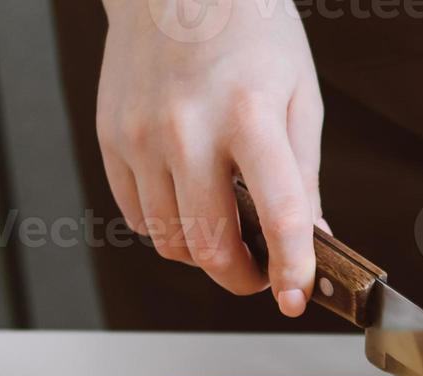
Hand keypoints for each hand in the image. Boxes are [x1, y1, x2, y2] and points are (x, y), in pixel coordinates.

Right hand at [97, 0, 323, 314]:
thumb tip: (312, 239)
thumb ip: (303, 175)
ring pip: (168, 240)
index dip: (290, 267)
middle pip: (209, 243)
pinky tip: (190, 205)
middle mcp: (187, 127)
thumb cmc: (247, 29)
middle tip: (261, 274)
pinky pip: (137, 215)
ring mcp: (141, 134)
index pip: (277, 212)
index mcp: (249, 114)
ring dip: (203, 256)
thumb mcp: (299, 95)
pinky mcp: (111, 137)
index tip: (295, 298)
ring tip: (228, 236)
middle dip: (241, 277)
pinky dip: (167, 228)